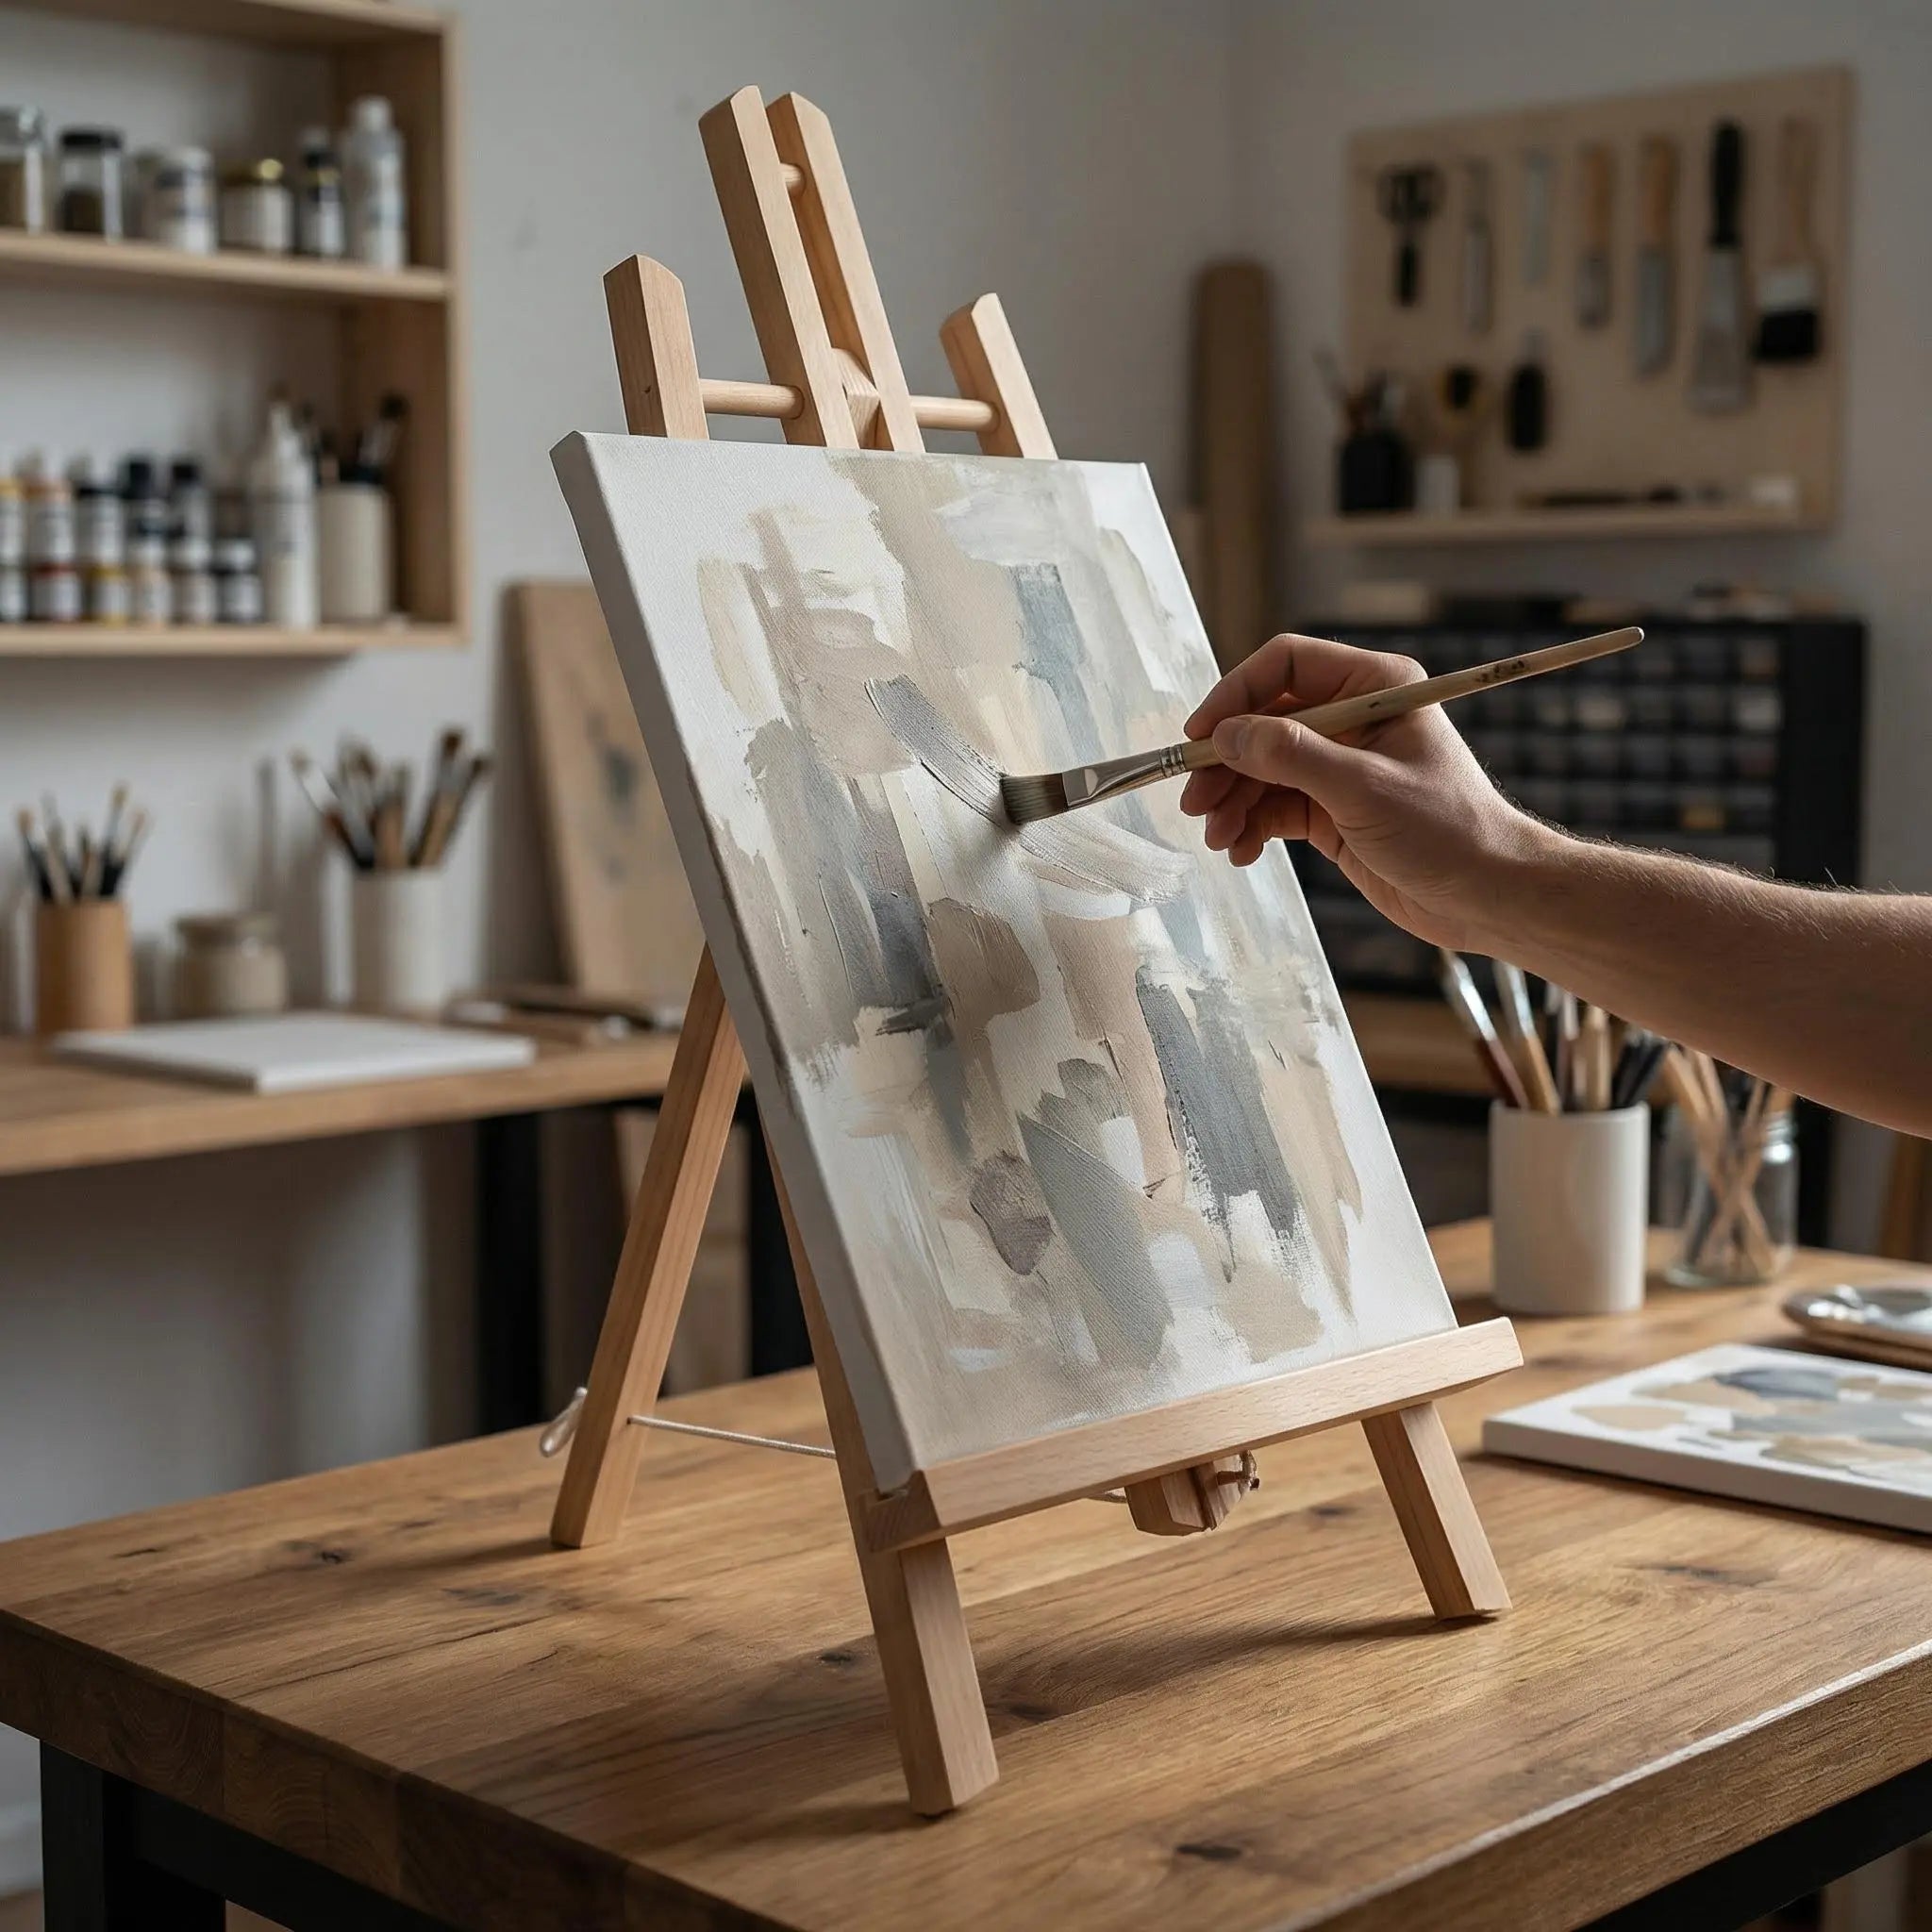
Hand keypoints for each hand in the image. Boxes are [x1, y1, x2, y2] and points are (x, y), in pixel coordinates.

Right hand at [1180, 633, 1552, 951]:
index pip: (1287, 667)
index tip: (1201, 737)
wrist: (1488, 896)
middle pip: (1265, 722)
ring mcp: (1341, 766)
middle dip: (1227, 763)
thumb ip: (1292, 756)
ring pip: (1263, 769)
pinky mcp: (1333, 810)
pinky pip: (1275, 807)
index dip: (1237, 695)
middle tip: (1195, 802)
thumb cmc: (1448, 830)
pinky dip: (1251, 827)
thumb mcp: (1364, 788)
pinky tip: (1240, 851)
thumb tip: (1227, 736)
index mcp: (1375, 687)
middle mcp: (1354, 718)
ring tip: (1216, 836)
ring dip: (1233, 801)